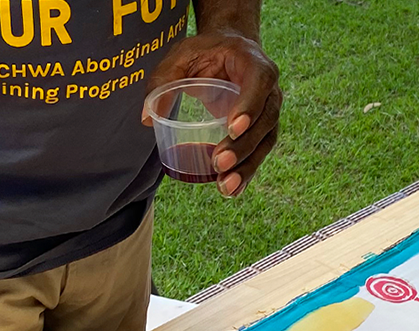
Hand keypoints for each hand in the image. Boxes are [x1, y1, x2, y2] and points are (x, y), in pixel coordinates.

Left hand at [149, 30, 281, 196]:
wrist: (230, 53)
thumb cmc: (206, 52)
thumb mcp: (181, 56)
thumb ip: (164, 81)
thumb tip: (147, 118)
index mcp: (255, 63)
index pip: (260, 84)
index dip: (249, 106)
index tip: (232, 127)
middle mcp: (270, 90)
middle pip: (265, 121)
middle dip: (243, 146)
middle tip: (220, 163)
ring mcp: (269, 113)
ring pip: (265, 142)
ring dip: (247, 167)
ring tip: (225, 187)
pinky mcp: (262, 131)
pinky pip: (259, 153)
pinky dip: (246, 172)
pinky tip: (231, 190)